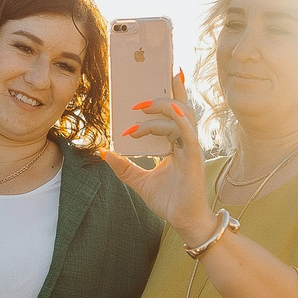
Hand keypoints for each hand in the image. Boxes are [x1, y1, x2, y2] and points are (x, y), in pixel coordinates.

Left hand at [101, 72, 214, 245]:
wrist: (183, 221)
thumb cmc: (169, 200)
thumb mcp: (139, 180)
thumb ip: (123, 166)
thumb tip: (103, 152)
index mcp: (175, 143)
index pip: (173, 112)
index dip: (169, 92)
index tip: (157, 76)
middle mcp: (185, 141)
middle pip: (181, 106)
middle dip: (164, 93)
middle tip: (140, 94)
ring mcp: (191, 147)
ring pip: (181, 115)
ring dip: (161, 107)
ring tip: (140, 107)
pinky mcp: (194, 157)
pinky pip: (187, 133)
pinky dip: (178, 120)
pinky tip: (168, 111)